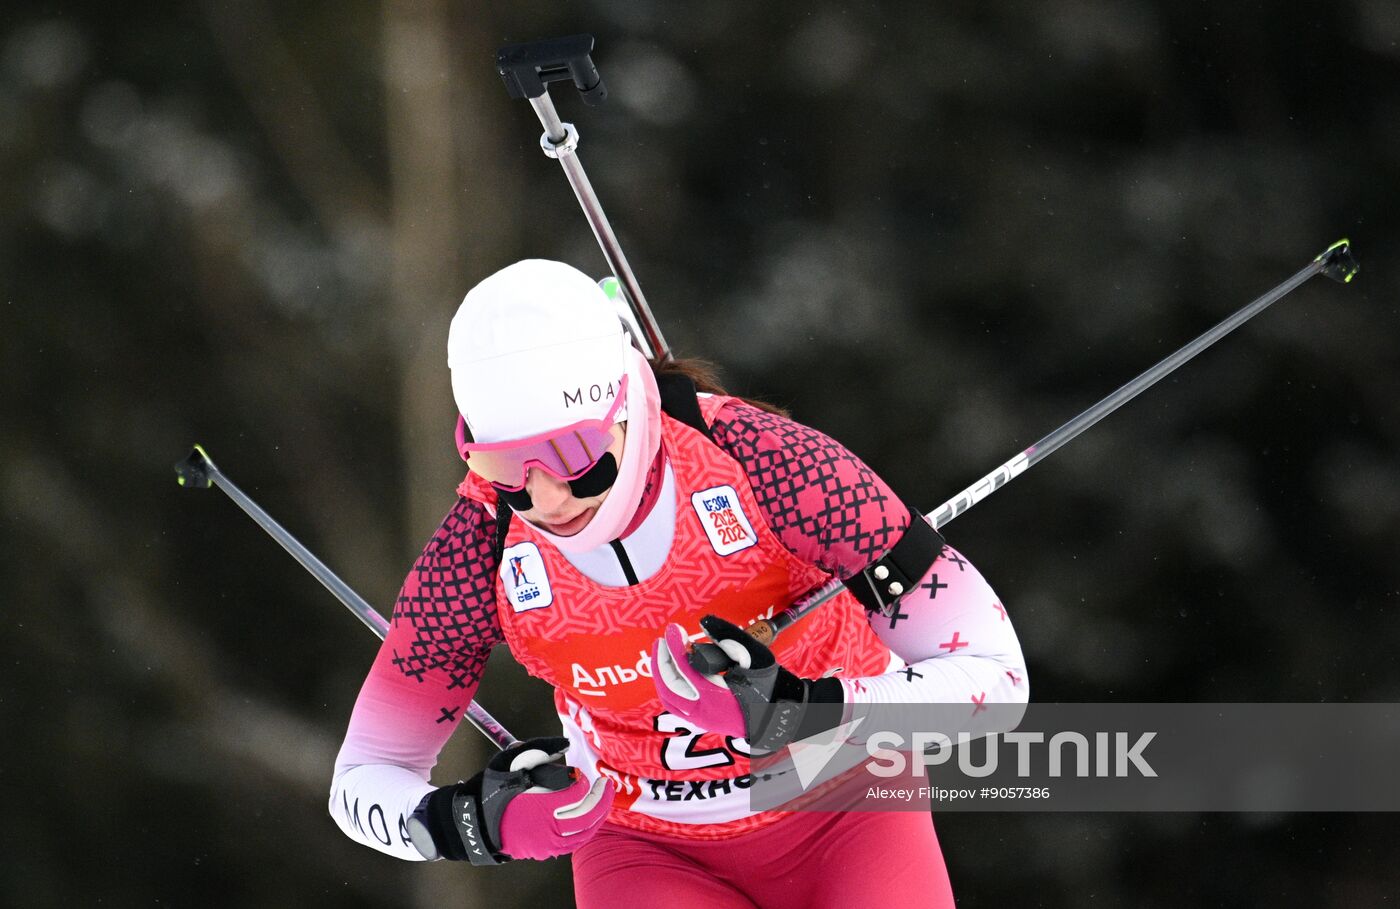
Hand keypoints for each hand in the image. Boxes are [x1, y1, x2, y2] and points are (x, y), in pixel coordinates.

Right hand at [406, 737, 613, 863]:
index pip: (576, 795)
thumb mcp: (511, 760)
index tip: (582, 772)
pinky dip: (586, 830)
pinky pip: (574, 843)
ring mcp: (547, 844)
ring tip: (603, 800)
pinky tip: (589, 818)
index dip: (585, 783)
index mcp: (539, 805)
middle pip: (587, 815)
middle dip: (602, 799)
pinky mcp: (544, 852)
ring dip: (598, 815)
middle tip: (606, 784)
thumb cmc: (491, 789)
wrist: (472, 822)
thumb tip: (566, 745)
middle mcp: (547, 828)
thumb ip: (540, 749)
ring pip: (584, 832)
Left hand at [651, 615, 845, 751]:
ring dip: (664, 676)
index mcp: (716, 697)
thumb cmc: (772, 684)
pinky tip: (676, 671)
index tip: (674, 629)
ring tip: (666, 654)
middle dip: (662, 662)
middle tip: (662, 639)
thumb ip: (728, 637)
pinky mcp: (705, 722)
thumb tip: (704, 622)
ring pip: (670, 699)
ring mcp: (703, 721)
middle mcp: (704, 713)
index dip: (675, 647)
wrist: (785, 714)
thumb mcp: (754, 655)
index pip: (684, 670)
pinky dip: (672, 687)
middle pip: (669, 687)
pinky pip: (678, 706)